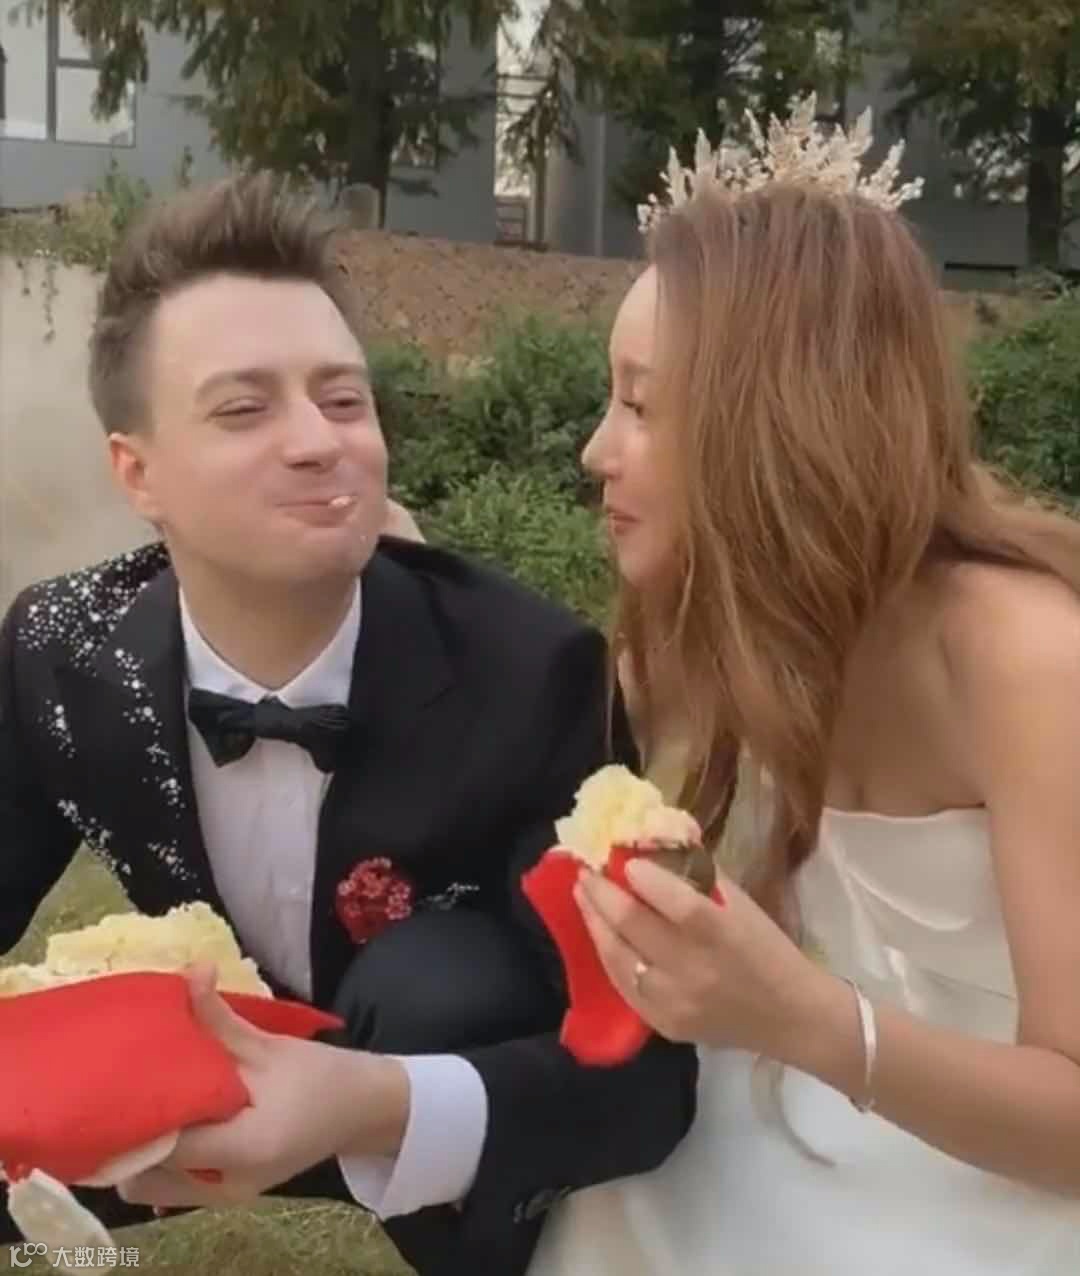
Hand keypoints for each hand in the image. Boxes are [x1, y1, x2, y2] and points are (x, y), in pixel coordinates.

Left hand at [117, 964, 408, 1209]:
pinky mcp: (227, 1192)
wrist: (363, 1108)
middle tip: (126, 1087)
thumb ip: (220, 1019)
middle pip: (144, 1178)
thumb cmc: (321, 1077)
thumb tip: (190, 970)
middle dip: (128, 1139)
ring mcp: (226, 1196)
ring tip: (144, 1100)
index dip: (137, 1110)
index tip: (123, 1075)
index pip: (165, 1141)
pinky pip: (174, 1185)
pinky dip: (162, 1157)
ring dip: (142, 1151)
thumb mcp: (268, 1045)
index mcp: (243, 1149)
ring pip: (154, 1187)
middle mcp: (228, 1186)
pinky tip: (168, 1116)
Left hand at [574, 857, 833, 1059]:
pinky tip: (598, 932)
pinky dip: (607, 954)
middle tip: (585, 870)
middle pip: (634, 926)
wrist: (791, 1017)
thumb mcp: (742, 904)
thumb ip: (699, 875)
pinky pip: (622, 985)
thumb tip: (656, 842)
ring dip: (594, 921)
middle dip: (602, 893)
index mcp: (722, 935)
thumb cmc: (768, 949)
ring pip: (618, 956)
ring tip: (582, 895)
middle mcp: (694, 970)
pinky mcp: (664, 1025)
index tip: (624, 860)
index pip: (676, 903)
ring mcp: (675, 1002)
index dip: (644, 878)